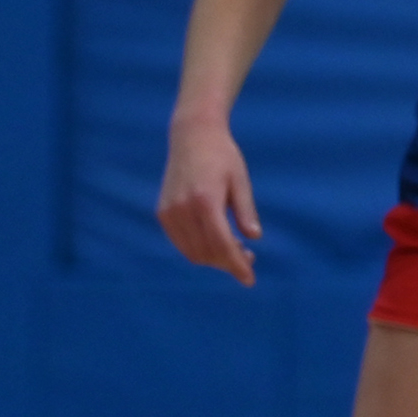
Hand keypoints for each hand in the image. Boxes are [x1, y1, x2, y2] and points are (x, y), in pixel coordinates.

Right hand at [155, 115, 261, 284]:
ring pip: (192, 252)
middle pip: (206, 253)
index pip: (221, 244)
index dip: (236, 265)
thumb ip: (246, 210)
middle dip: (228, 262)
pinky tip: (217, 241)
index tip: (249, 280)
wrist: (192, 136)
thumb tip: (254, 237)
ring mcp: (169, 211)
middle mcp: (183, 208)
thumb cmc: (223, 156)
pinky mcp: (162, 212)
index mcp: (205, 200)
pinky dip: (199, 249)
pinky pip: (181, 243)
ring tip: (235, 248)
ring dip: (214, 258)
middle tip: (249, 258)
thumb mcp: (241, 181)